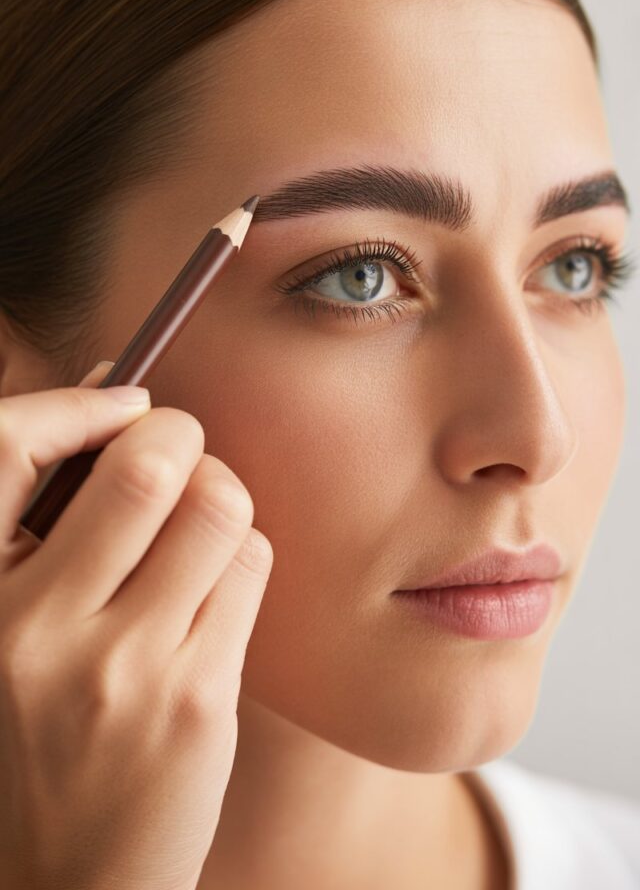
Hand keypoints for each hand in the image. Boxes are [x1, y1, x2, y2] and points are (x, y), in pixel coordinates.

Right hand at [0, 362, 272, 889]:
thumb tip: (113, 392)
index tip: (121, 395)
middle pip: (149, 464)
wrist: (65, 883)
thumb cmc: (39, 732)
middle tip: (180, 456)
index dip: (74, 402)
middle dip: (180, 438)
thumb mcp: (9, 623)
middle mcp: (30, 631)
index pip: (4, 447)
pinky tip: (214, 594)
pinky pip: (251, 568)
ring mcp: (120, 670)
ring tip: (201, 528)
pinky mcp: (196, 702)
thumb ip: (47, 519)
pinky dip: (242, 558)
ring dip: (221, 497)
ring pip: (219, 508)